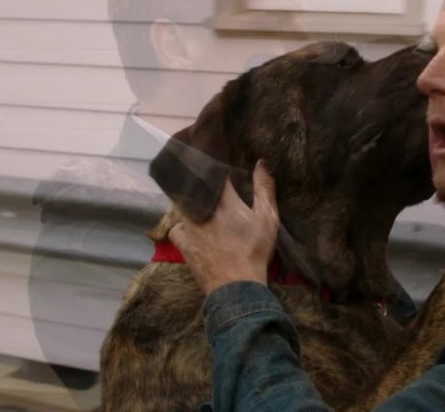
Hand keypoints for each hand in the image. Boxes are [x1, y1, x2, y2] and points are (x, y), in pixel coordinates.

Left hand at [169, 160, 278, 294]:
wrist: (236, 285)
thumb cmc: (254, 249)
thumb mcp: (267, 218)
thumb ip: (264, 188)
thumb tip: (261, 162)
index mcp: (222, 198)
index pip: (213, 171)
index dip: (216, 164)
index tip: (219, 159)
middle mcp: (200, 208)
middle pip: (195, 187)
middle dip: (201, 182)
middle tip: (210, 182)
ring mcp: (188, 226)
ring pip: (184, 205)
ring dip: (192, 202)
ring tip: (201, 204)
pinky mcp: (182, 243)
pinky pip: (177, 228)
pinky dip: (183, 226)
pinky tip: (191, 229)